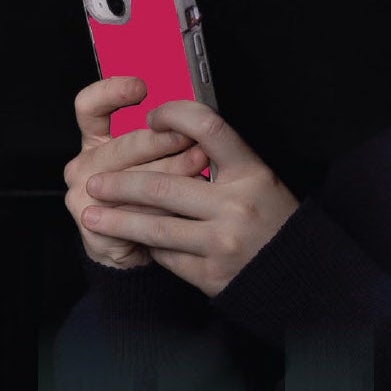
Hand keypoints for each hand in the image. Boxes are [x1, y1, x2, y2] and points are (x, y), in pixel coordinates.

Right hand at [66, 77, 211, 268]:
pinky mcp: (94, 224)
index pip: (90, 107)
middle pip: (125, 144)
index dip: (111, 93)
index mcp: (97, 140)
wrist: (137, 248)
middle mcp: (86, 163)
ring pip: (134, 180)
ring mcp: (84, 194)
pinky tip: (185, 208)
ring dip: (173, 177)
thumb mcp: (159, 159)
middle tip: (197, 142)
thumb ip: (169, 136)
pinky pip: (136, 213)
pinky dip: (165, 211)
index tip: (141, 87)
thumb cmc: (152, 197)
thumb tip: (199, 123)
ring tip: (201, 172)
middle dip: (165, 143)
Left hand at [79, 100, 299, 296]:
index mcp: (253, 172)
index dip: (175, 116)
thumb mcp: (259, 179)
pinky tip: (137, 241)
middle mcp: (237, 204)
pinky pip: (166, 256)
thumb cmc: (272, 217)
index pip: (209, 129)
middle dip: (120, 184)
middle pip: (163, 186)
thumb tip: (171, 135)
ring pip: (155, 227)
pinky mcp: (210, 274)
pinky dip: (149, 247)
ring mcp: (223, 241)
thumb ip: (222, 161)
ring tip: (92, 215)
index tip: (152, 117)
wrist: (298, 271)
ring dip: (116, 220)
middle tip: (95, 182)